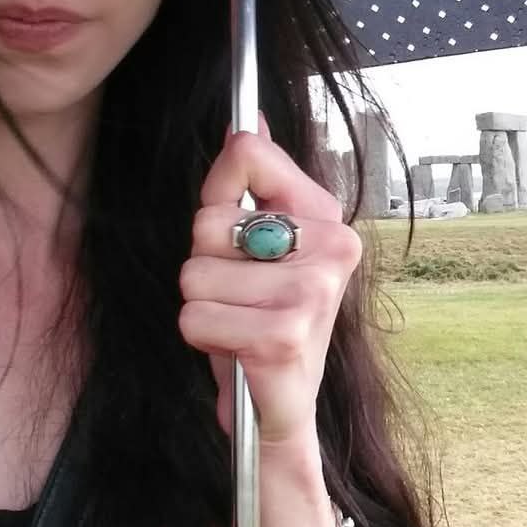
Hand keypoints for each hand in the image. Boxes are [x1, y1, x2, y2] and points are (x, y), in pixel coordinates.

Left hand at [178, 117, 362, 447]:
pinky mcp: (285, 336)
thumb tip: (245, 120)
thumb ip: (248, 183)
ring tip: (238, 323)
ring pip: (194, 273)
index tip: (230, 228)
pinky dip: (202, 337)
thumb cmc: (263, 319)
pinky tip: (236, 349)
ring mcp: (313, 291)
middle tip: (238, 294)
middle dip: (205, 262)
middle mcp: (331, 246)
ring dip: (201, 306)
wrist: (281, 406)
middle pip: (208, 221)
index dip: (217, 191)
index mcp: (326, 215)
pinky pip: (194, 316)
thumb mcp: (255, 247)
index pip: (248, 154)